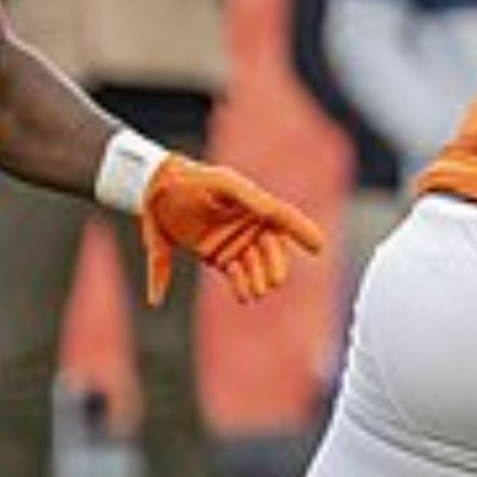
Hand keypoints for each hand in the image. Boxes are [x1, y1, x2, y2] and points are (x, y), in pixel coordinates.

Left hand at [137, 155, 325, 305]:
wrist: (156, 190)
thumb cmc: (193, 181)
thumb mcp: (222, 183)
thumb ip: (248, 196)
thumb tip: (270, 211)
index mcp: (255, 204)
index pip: (284, 218)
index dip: (302, 231)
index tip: (319, 247)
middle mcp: (249, 225)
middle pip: (270, 250)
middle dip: (275, 266)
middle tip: (274, 280)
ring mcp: (234, 243)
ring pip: (254, 267)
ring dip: (257, 280)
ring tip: (255, 292)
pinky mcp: (215, 257)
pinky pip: (234, 275)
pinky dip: (239, 286)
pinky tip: (243, 295)